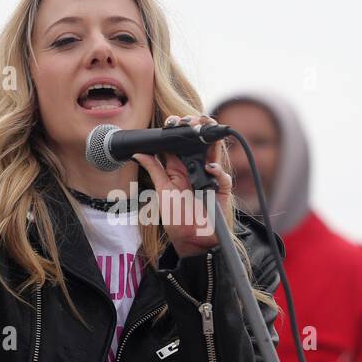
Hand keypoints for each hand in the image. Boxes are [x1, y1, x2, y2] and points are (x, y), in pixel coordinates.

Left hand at [132, 114, 232, 258]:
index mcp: (179, 168)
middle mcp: (195, 169)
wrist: (192, 240)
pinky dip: (217, 171)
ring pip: (213, 152)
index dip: (177, 130)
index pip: (179, 143)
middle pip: (198, 143)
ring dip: (210, 139)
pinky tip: (209, 169)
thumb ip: (154, 170)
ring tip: (204, 127)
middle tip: (189, 120)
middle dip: (196, 127)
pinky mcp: (221, 188)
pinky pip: (222, 176)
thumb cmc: (177, 218)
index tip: (171, 122)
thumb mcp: (162, 191)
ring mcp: (210, 177)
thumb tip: (139, 152)